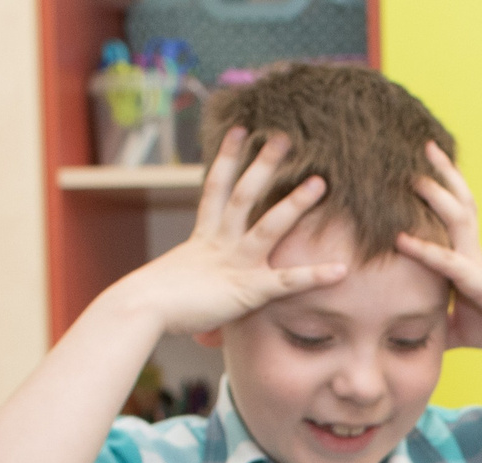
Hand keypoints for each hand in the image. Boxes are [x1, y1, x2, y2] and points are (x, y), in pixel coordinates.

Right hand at [116, 130, 346, 335]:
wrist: (140, 310)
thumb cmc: (151, 304)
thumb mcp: (177, 283)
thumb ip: (193, 280)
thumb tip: (192, 290)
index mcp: (202, 238)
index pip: (217, 188)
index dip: (229, 159)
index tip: (240, 131)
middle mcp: (220, 242)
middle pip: (245, 194)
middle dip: (264, 165)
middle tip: (284, 137)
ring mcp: (234, 263)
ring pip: (269, 226)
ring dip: (295, 203)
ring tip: (321, 182)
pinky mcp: (247, 290)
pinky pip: (287, 282)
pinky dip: (315, 276)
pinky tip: (341, 270)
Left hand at [395, 143, 481, 355]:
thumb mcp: (465, 330)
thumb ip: (441, 327)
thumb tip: (417, 338)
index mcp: (469, 260)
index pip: (447, 220)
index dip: (433, 195)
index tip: (414, 173)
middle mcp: (473, 253)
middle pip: (454, 203)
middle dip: (438, 174)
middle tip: (419, 147)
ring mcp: (477, 263)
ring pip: (454, 217)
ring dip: (434, 193)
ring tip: (413, 172)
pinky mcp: (481, 282)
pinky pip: (448, 262)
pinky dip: (424, 251)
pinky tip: (400, 240)